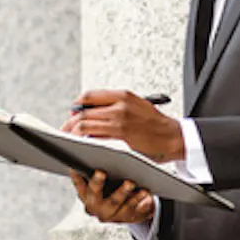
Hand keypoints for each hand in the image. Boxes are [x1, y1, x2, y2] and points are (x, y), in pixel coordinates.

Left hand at [67, 88, 184, 161]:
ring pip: (85, 124)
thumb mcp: (137, 104)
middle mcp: (120, 106)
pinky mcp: (121, 137)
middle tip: (66, 129)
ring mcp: (120, 121)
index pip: (88, 96)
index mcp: (123, 95)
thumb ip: (116, 105)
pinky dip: (85, 140)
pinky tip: (84, 144)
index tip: (73, 113)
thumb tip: (92, 110)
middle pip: (83, 111)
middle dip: (70, 122)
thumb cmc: (155, 124)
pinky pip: (95, 137)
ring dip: (73, 132)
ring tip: (71, 138)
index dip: (77, 105)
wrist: (173, 137)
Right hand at [74, 170, 155, 225]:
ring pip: (115, 202)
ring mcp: (111, 214)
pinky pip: (133, 208)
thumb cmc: (115, 187)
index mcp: (86, 196)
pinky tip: (144, 191)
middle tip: (101, 172)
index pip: (79, 185)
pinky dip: (138, 199)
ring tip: (130, 182)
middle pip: (94, 194)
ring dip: (122, 191)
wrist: (133, 209)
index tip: (75, 166)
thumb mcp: (105, 179)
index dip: (76, 177)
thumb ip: (99, 167)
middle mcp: (95, 207)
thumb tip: (96, 148)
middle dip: (97, 183)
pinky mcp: (127, 217)